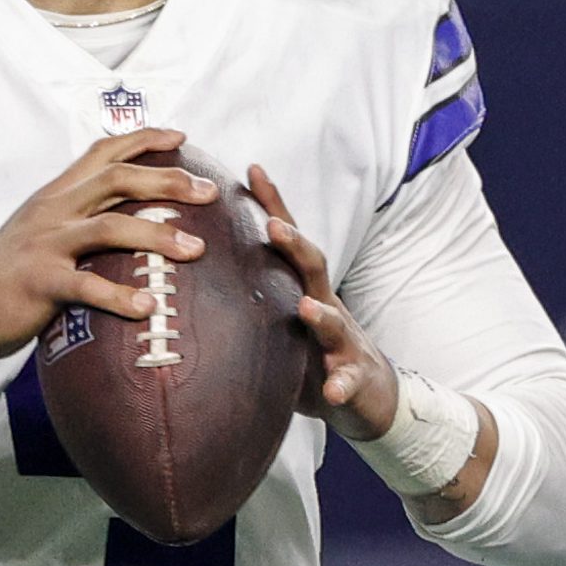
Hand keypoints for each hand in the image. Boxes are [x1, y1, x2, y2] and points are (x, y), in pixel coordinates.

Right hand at [0, 128, 220, 358]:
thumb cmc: (11, 275)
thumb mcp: (41, 232)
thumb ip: (77, 218)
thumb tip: (126, 218)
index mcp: (55, 194)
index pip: (102, 152)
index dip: (143, 139)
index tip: (181, 137)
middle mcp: (52, 210)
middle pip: (117, 180)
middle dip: (168, 181)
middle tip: (209, 192)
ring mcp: (45, 243)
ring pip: (110, 227)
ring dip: (158, 235)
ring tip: (196, 249)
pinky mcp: (40, 282)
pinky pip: (87, 286)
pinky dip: (120, 296)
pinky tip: (148, 307)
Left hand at [251, 166, 394, 433]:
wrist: (370, 394)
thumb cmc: (314, 351)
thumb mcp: (282, 318)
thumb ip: (251, 295)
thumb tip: (195, 269)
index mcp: (302, 289)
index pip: (288, 241)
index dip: (273, 206)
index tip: (252, 171)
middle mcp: (324, 306)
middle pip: (312, 268)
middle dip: (296, 246)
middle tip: (274, 227)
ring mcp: (343, 342)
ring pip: (334, 322)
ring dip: (321, 314)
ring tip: (306, 309)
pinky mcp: (354, 379)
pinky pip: (349, 382)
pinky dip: (342, 384)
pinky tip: (334, 389)